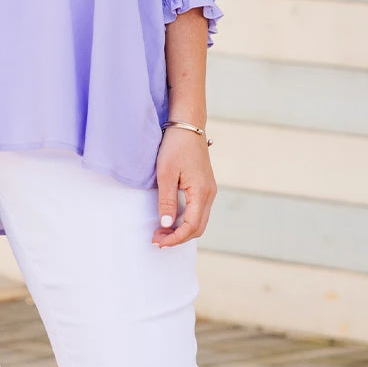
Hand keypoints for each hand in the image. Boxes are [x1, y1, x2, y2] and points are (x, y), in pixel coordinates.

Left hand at [152, 127, 215, 246]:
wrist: (187, 124)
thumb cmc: (175, 146)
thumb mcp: (165, 173)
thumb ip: (167, 201)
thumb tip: (166, 225)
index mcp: (202, 192)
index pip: (191, 226)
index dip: (175, 238)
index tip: (159, 242)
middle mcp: (210, 194)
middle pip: (198, 228)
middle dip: (178, 237)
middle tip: (157, 239)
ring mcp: (209, 190)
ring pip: (199, 220)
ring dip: (181, 229)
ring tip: (161, 231)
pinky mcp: (205, 186)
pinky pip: (198, 211)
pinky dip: (185, 220)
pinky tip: (171, 219)